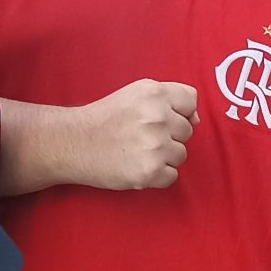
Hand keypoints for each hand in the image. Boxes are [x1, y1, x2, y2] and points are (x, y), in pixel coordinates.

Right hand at [71, 79, 199, 189]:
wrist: (74, 143)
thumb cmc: (107, 118)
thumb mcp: (136, 94)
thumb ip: (170, 98)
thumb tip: (196, 119)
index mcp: (154, 93)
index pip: (191, 101)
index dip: (178, 111)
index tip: (158, 117)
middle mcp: (157, 117)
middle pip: (187, 131)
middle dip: (169, 135)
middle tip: (141, 135)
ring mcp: (155, 146)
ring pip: (181, 155)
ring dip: (163, 157)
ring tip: (138, 151)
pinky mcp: (150, 171)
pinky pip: (171, 176)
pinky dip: (157, 176)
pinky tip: (137, 165)